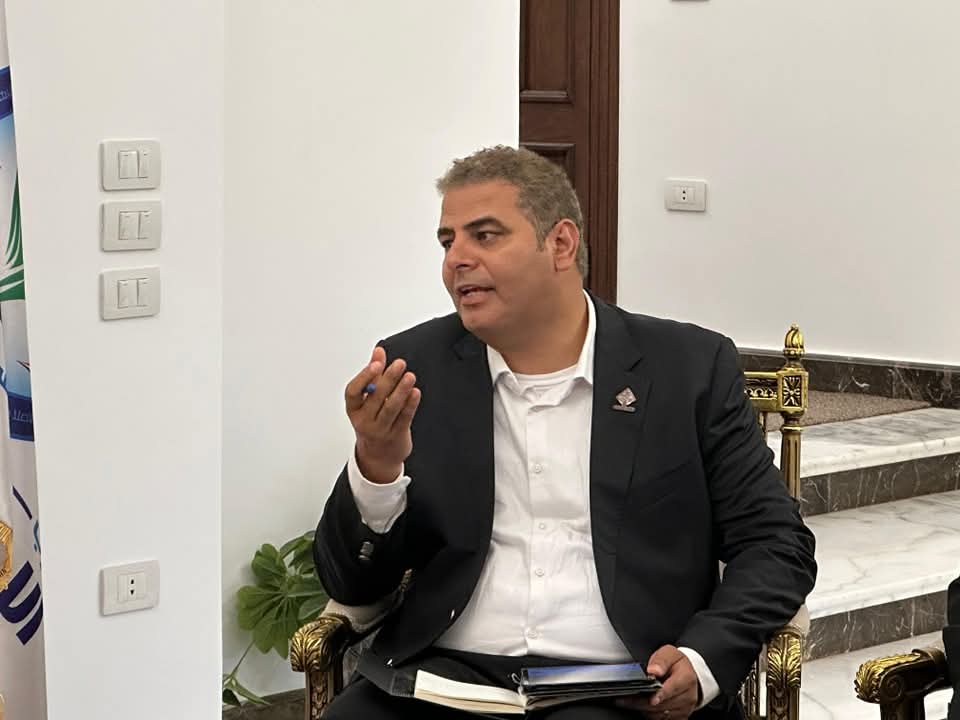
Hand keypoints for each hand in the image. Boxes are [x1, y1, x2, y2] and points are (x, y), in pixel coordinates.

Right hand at [345, 346, 420, 483]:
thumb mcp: (368, 398)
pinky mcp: (396, 435)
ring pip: (390, 408)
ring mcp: (379, 430)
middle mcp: (363, 420)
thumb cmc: (373, 419)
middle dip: (388, 379)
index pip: (353, 392)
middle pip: (375, 397)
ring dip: (401, 391)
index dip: (364, 377)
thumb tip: (379, 350)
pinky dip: (410, 404)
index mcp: (353, 408)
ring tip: (410, 376)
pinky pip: (404, 418)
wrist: (379, 455)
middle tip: (400, 364)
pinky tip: (415, 393)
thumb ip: (374, 373)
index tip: (376, 364)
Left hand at [616, 645, 699, 718]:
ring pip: (661, 714)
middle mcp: (688, 695)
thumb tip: (653, 671)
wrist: (687, 674)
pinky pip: (662, 719)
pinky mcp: (681, 716)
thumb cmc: (676, 663)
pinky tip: (642, 705)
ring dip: (644, 709)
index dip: (660, 694)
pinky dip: (650, 714)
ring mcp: (685, 708)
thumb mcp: (668, 653)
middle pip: (663, 704)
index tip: (651, 699)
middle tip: (625, 700)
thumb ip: (661, 661)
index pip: (672, 688)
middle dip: (642, 702)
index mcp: (686, 678)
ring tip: (629, 702)